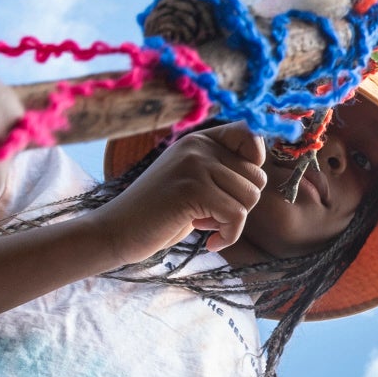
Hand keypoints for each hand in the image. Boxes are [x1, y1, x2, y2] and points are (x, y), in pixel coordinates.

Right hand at [91, 124, 267, 263]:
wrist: (115, 231)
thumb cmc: (157, 213)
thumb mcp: (191, 181)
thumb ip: (220, 171)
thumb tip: (261, 170)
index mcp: (198, 141)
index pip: (249, 134)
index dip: (254, 162)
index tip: (235, 187)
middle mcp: (198, 146)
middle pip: (256, 176)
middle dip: (240, 204)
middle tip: (209, 215)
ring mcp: (194, 165)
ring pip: (250, 197)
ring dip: (231, 221)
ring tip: (202, 223)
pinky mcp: (192, 189)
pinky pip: (236, 216)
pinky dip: (228, 236)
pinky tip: (209, 242)